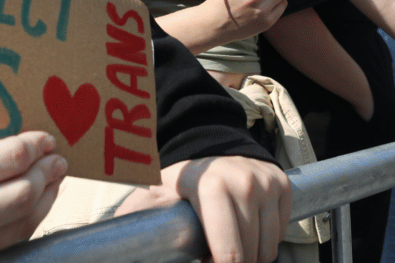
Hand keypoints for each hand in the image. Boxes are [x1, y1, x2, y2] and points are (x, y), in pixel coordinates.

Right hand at [0, 131, 66, 261]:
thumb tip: (23, 129)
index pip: (5, 161)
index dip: (33, 146)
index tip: (45, 136)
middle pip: (18, 195)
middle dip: (45, 171)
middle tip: (57, 154)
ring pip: (20, 222)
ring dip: (47, 195)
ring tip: (55, 173)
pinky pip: (10, 239)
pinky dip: (34, 216)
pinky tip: (41, 196)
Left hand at [115, 157, 290, 262]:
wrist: (209, 143)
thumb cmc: (179, 177)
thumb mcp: (152, 193)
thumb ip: (135, 217)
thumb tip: (112, 243)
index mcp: (212, 188)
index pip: (229, 254)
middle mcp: (245, 184)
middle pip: (251, 257)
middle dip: (232, 262)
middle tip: (213, 256)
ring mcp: (267, 183)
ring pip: (269, 249)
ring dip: (250, 255)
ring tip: (227, 244)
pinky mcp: (282, 185)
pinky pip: (280, 233)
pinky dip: (265, 239)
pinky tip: (244, 229)